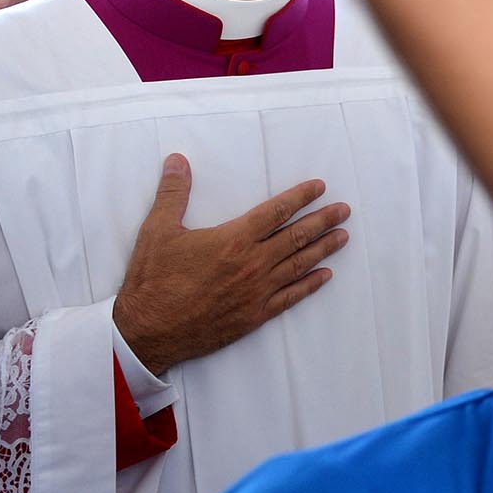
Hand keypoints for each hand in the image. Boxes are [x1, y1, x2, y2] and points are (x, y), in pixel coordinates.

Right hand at [113, 154, 351, 372]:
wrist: (147, 332)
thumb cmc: (152, 281)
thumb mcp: (157, 230)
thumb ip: (173, 193)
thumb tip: (178, 160)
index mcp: (233, 240)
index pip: (276, 212)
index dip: (300, 197)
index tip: (320, 188)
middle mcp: (252, 264)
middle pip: (296, 236)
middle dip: (323, 220)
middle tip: (345, 211)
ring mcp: (256, 292)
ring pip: (298, 265)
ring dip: (323, 249)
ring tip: (343, 236)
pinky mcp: (254, 316)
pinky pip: (290, 297)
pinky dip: (310, 285)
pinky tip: (325, 276)